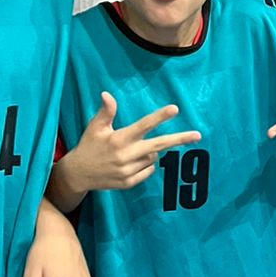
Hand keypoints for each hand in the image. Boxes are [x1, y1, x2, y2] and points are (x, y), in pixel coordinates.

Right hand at [59, 93, 200, 195]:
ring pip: (153, 157)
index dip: (159, 117)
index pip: (143, 125)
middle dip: (179, 139)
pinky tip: (133, 161)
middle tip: (198, 135)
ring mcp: (128, 171)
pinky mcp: (129, 183)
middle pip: (159, 145)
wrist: (78, 174)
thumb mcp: (94, 127)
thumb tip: (107, 94)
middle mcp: (125, 155)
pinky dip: (146, 164)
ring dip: (150, 151)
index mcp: (118, 139)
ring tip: (133, 149)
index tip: (175, 109)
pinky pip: (148, 171)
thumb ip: (105, 112)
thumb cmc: (88, 146)